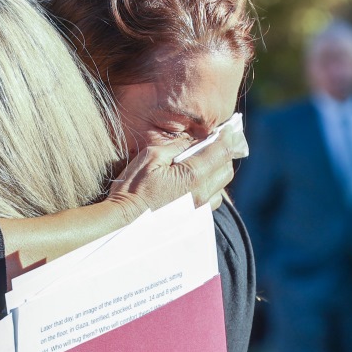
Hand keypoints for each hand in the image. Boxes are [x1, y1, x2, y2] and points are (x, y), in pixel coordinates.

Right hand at [108, 124, 248, 213]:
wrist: (123, 222)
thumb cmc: (133, 188)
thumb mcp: (151, 156)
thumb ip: (176, 147)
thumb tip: (191, 141)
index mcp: (192, 176)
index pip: (222, 152)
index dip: (228, 137)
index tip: (228, 129)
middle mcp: (201, 194)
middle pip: (226, 170)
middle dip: (224, 154)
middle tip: (214, 144)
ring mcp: (198, 209)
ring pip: (221, 188)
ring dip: (217, 173)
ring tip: (203, 165)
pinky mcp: (192, 219)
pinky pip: (210, 202)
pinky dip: (209, 189)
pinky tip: (194, 184)